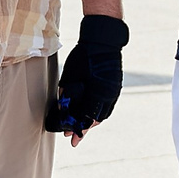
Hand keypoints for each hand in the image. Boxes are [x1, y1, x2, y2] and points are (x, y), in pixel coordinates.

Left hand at [45, 14, 128, 142]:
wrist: (102, 41)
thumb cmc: (83, 56)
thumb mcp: (70, 75)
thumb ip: (66, 93)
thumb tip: (62, 108)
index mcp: (95, 92)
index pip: (84, 117)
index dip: (76, 128)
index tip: (69, 136)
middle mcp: (107, 95)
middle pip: (94, 119)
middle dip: (83, 128)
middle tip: (73, 134)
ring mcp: (114, 92)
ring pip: (103, 114)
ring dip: (92, 121)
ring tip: (82, 126)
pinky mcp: (116, 88)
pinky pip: (108, 106)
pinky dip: (99, 113)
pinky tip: (92, 115)